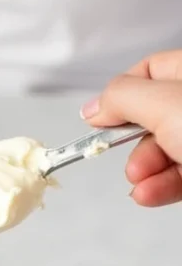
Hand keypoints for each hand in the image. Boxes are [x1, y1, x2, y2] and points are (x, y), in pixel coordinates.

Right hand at [82, 50, 181, 206]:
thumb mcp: (165, 103)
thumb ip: (122, 98)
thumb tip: (92, 108)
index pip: (149, 70)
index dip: (120, 95)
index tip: (100, 121)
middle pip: (151, 116)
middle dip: (132, 146)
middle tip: (131, 162)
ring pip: (162, 150)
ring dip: (142, 174)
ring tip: (140, 187)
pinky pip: (178, 174)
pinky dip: (160, 187)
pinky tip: (150, 195)